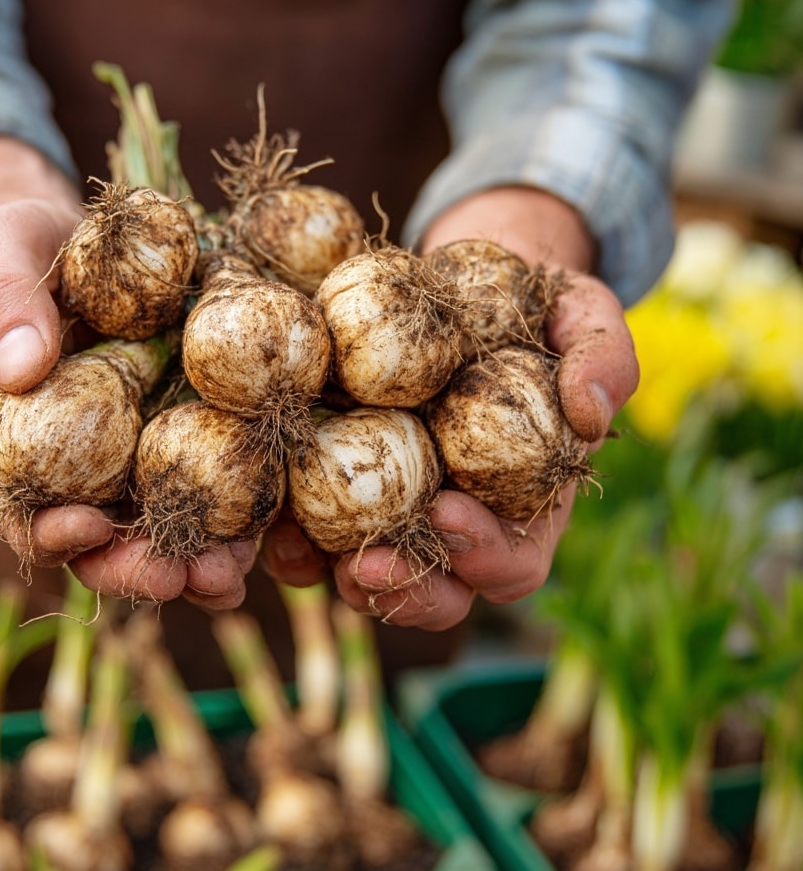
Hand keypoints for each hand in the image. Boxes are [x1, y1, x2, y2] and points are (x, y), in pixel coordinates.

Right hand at [0, 137, 254, 609]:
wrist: (75, 235)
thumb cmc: (23, 250)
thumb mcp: (1, 257)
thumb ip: (5, 306)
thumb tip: (20, 368)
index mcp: (22, 443)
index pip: (28, 512)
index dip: (52, 534)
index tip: (85, 527)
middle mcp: (81, 466)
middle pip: (104, 543)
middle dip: (138, 569)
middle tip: (177, 579)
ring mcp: (137, 456)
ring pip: (165, 530)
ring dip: (196, 563)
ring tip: (229, 576)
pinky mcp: (188, 433)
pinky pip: (212, 484)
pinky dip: (235, 518)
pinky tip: (264, 535)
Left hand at [262, 186, 638, 628]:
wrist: (458, 280)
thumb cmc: (530, 303)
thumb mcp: (582, 312)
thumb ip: (603, 354)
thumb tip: (591, 411)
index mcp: (521, 503)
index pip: (514, 560)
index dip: (485, 554)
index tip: (448, 514)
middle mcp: (456, 517)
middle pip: (438, 588)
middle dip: (404, 590)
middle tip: (366, 566)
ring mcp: (395, 505)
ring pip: (367, 573)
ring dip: (335, 575)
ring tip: (303, 554)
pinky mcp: (340, 480)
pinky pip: (312, 527)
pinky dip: (289, 536)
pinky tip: (267, 523)